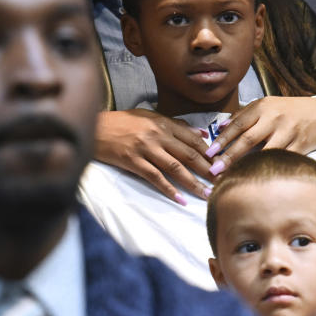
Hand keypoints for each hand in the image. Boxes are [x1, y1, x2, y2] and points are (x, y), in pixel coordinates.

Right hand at [95, 109, 213, 203]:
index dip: (209, 153)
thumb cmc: (120, 122)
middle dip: (207, 170)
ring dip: (193, 183)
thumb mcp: (147, 116)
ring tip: (207, 194)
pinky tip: (180, 199)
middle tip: (222, 182)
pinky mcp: (133, 161)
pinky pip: (155, 177)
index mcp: (161, 123)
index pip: (192, 139)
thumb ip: (173, 124)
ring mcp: (145, 149)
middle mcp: (156, 135)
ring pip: (175, 168)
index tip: (222, 164)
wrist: (93, 127)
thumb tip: (199, 133)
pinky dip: (169, 189)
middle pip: (188, 155)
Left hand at [205, 96, 315, 174]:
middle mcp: (274, 119)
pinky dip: (270, 167)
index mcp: (261, 108)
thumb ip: (241, 115)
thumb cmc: (286, 109)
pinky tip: (257, 176)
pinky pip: (283, 158)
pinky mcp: (301, 144)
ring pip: (265, 151)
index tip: (208, 153)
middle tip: (214, 169)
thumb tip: (219, 126)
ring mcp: (288, 132)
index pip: (237, 125)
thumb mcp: (264, 105)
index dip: (222, 140)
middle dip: (229, 156)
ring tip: (233, 176)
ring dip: (248, 165)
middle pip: (248, 139)